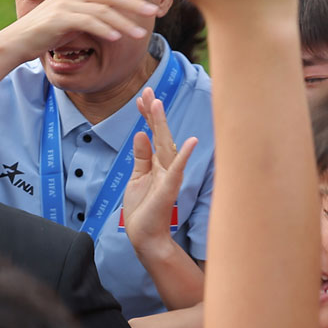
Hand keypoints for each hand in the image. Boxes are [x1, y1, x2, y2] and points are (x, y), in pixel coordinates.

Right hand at [10, 0, 156, 58]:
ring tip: (139, 33)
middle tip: (153, 11)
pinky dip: (105, 29)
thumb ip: (89, 12)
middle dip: (134, 2)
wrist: (17, 41)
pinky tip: (117, 38)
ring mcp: (65, 4)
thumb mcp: (71, 17)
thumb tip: (113, 16)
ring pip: (102, 9)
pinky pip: (88, 22)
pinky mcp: (59, 19)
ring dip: (124, 21)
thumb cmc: (46, 32)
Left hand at [121, 99, 197, 253]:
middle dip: (154, 114)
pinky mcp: (170, 188)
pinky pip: (178, 169)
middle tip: (148, 92)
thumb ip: (140, 157)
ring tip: (157, 105)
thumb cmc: (142, 209)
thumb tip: (140, 134)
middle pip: (160, 135)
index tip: (141, 98)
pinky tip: (190, 141)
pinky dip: (184, 155)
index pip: (152, 135)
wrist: (145, 236)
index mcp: (156, 164)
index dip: (147, 117)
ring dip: (162, 125)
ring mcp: (169, 176)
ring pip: (167, 146)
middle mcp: (165, 166)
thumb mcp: (136, 178)